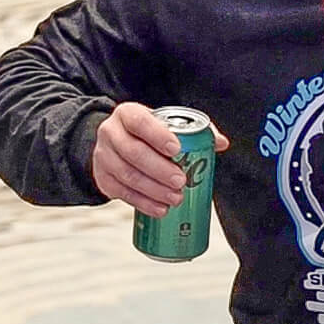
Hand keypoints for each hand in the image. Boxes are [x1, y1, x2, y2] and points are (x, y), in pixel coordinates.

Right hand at [92, 101, 230, 216]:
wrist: (117, 141)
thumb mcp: (167, 123)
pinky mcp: (102, 178)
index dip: (158, 136)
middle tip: (181, 181)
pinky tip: (160, 208)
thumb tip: (220, 143)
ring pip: (126, 175)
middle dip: (159, 169)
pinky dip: (142, 202)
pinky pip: (121, 193)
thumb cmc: (150, 132)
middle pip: (133, 152)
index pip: (140, 122)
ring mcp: (103, 156)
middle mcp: (111, 132)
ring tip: (176, 198)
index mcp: (128, 114)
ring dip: (153, 189)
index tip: (177, 149)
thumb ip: (195, 131)